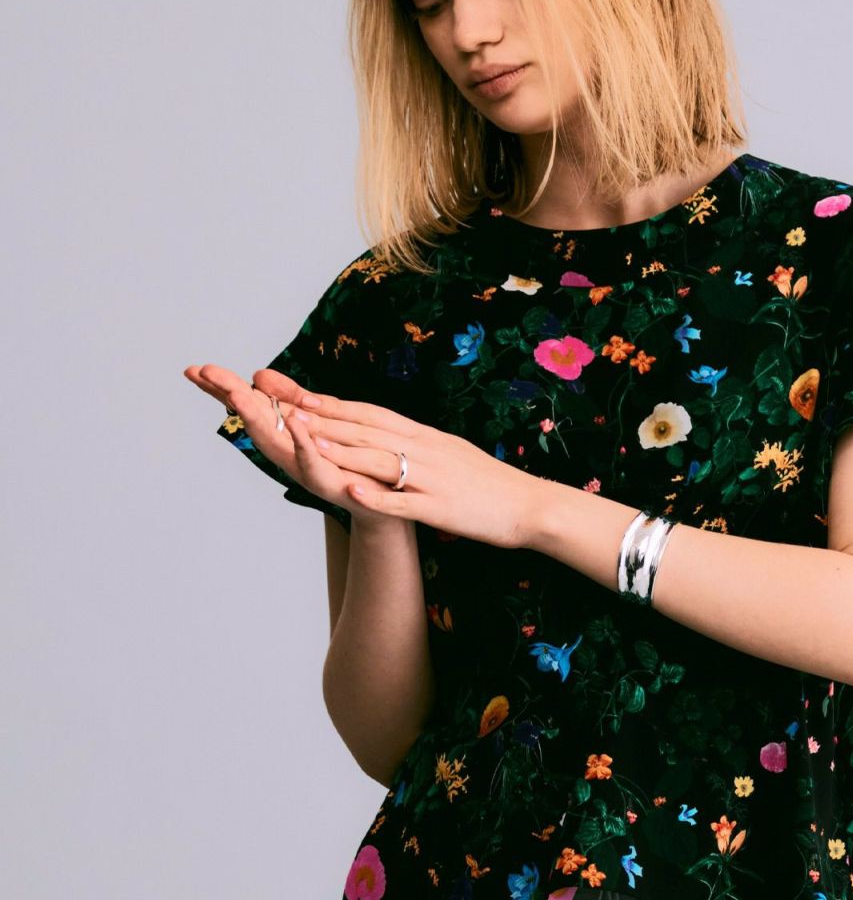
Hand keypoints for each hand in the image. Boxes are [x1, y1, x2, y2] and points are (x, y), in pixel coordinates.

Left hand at [184, 362, 548, 548]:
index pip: (366, 413)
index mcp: (422, 435)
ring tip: (302, 438)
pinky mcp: (440, 507)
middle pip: (363, 429)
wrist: (530, 505)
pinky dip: (376, 495)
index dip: (326, 402)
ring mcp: (430, 477)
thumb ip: (415, 443)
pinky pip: (403, 500)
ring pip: (377, 459)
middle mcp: (422, 448)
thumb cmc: (487, 484)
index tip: (290, 392)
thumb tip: (385, 433)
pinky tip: (351, 492)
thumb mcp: (448, 452)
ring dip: (338, 448)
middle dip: (317, 417)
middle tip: (276, 405)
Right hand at [184, 362, 384, 518]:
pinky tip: (293, 420)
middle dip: (228, 395)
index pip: (247, 407)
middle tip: (203, 373)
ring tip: (236, 392)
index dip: (221, 388)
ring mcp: (303, 467)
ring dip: (253, 416)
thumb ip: (289, 399)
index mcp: (283, 434)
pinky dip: (301, 440)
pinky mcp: (328, 480)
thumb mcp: (314, 422)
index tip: (194, 370)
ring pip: (273, 439)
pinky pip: (312, 458)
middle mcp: (286, 451)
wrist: (381, 502)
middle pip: (252, 419)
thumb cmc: (346, 463)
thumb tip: (259, 375)